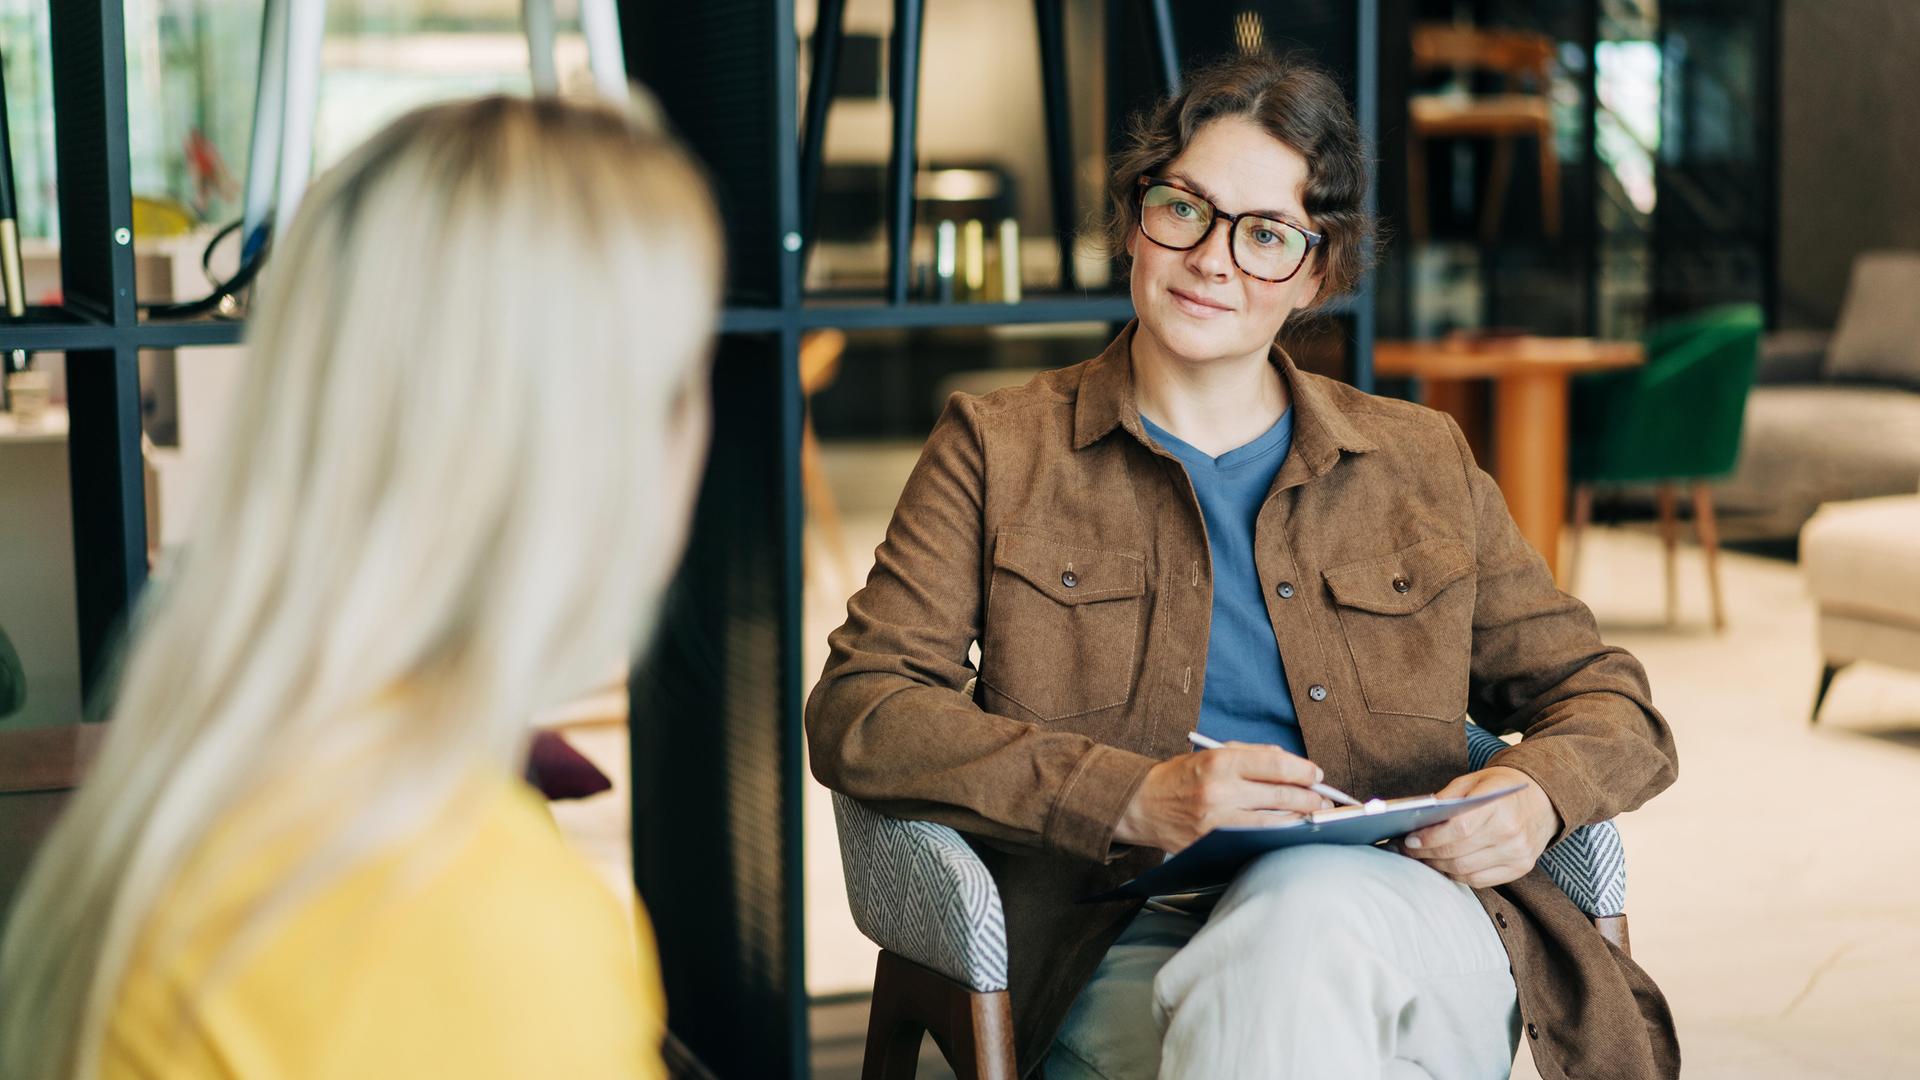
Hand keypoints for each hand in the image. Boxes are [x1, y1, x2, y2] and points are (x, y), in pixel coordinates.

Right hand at [1114, 743, 1331, 852]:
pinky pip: (1257, 839)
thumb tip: (1288, 761)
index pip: (1275, 764)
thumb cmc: (1180, 776)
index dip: (1303, 770)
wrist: (1142, 804)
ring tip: (1313, 815)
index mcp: (1221, 762)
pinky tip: (1289, 829)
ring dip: (1300, 818)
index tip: (1316, 775)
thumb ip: (1251, 754)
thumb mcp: (1212, 753)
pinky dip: (1278, 834)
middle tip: (1324, 800)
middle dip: (1310, 798)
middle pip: (1281, 794)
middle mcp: (1220, 790)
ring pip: (1274, 821)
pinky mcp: (1215, 842)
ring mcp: (1218, 821)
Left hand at [1400, 765, 1559, 887]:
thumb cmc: (1501, 788)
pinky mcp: (1520, 868)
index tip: (1409, 840)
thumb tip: (1416, 818)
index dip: (1431, 838)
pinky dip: (1457, 875)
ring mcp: (1517, 854)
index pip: (1459, 829)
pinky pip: (1479, 880)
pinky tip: (1444, 866)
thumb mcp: (1474, 781)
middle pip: (1458, 853)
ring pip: (1466, 870)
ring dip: (1438, 866)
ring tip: (1422, 858)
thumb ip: (1447, 798)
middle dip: (1427, 854)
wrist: (1544, 799)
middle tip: (1408, 850)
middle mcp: (1510, 833)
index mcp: (1498, 806)